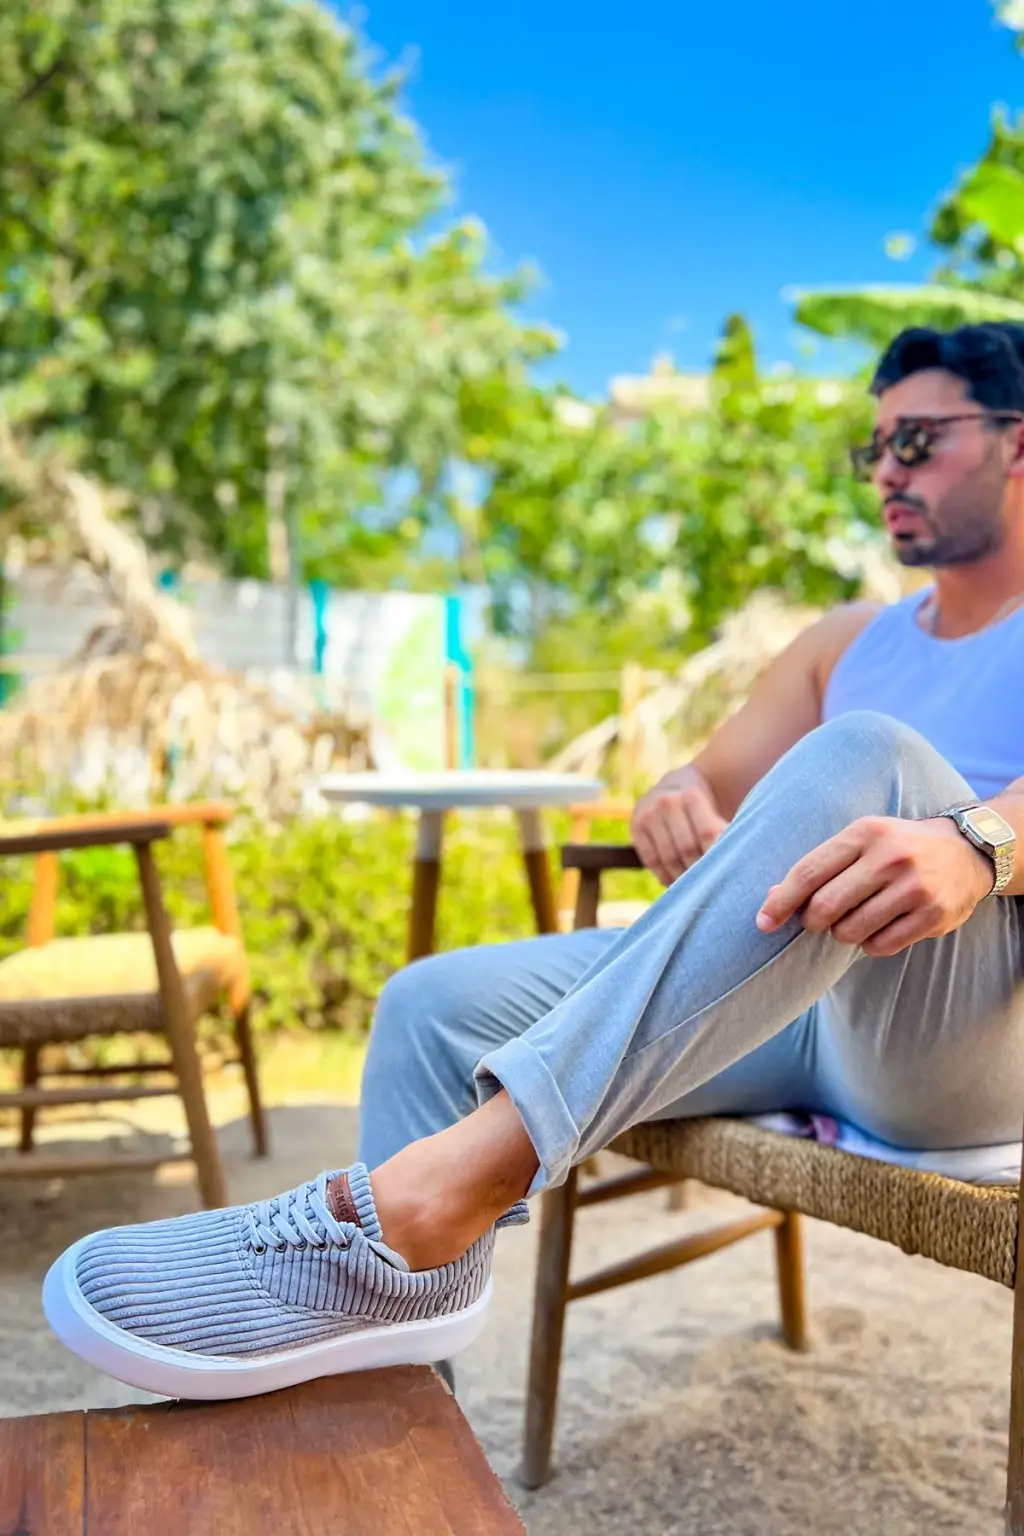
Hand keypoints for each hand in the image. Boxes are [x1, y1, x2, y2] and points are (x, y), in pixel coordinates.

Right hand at [631, 768, 728, 885]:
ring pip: (668, 856)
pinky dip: (664, 875)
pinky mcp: (636, 826)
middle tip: (711, 885)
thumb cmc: (705, 805)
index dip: (716, 856)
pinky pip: (651, 859)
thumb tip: (733, 864)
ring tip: (695, 888)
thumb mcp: (715, 808)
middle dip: (700, 870)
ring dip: (683, 877)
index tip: (725, 873)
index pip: (707, 833)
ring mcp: (648, 813)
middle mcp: (667, 801)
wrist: (676, 786)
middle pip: (687, 848)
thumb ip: (722, 832)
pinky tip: (676, 884)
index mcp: (691, 793)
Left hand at [755, 815, 994, 956]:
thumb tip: (770, 899)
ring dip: (843, 934)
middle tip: (818, 921)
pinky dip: (870, 945)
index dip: (782, 901)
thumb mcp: (861, 842)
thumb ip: (820, 867)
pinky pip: (881, 945)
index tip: (763, 922)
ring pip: (851, 930)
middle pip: (826, 906)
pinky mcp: (933, 915)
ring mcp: (915, 887)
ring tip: (855, 920)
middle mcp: (890, 857)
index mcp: (865, 833)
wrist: (966, 852)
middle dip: (813, 922)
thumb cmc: (896, 849)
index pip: (809, 872)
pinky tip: (880, 928)